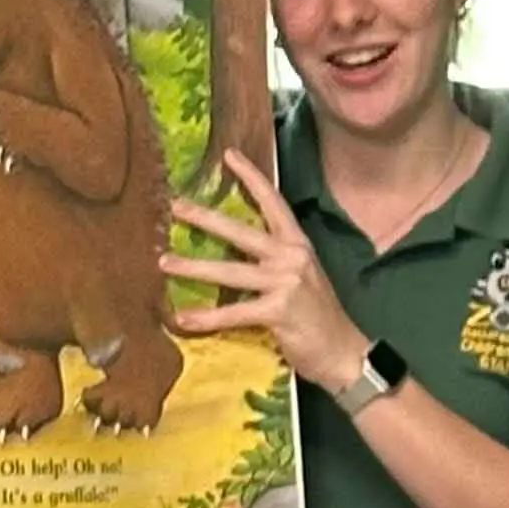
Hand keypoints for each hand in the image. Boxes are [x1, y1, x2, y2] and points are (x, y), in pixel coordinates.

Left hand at [160, 147, 362, 392]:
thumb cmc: (318, 317)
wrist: (343, 351)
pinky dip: (207, 318)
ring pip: (230, 271)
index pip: (272, 202)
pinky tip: (183, 319)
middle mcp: (291, 257)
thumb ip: (274, 261)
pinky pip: (234, 313)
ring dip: (194, 267)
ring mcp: (285, 283)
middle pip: (241, 231)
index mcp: (297, 244)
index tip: (229, 156)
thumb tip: (237, 252)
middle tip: (176, 206)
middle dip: (206, 218)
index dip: (251, 177)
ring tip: (165, 262)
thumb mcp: (301, 278)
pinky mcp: (278, 311)